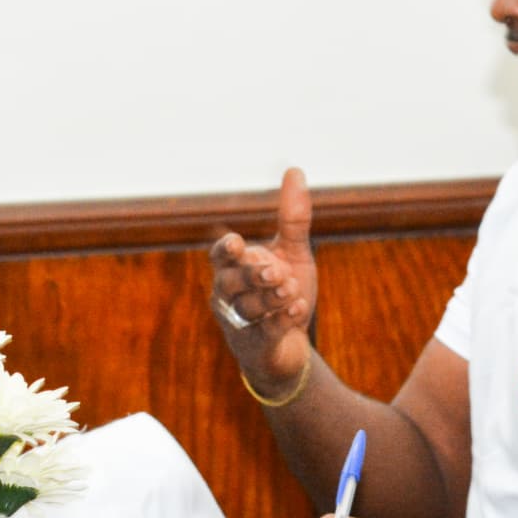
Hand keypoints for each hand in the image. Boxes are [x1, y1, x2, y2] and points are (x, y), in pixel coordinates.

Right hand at [208, 167, 318, 392]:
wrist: (288, 346)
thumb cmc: (283, 293)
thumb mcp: (293, 253)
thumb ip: (292, 217)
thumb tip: (294, 170)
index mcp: (233, 269)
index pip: (220, 256)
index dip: (225, 250)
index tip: (236, 244)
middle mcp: (229, 295)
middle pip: (231, 282)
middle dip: (253, 275)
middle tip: (276, 272)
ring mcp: (240, 323)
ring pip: (247, 307)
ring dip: (271, 298)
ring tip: (291, 289)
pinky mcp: (256, 347)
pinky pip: (264, 331)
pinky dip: (281, 320)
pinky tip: (297, 310)